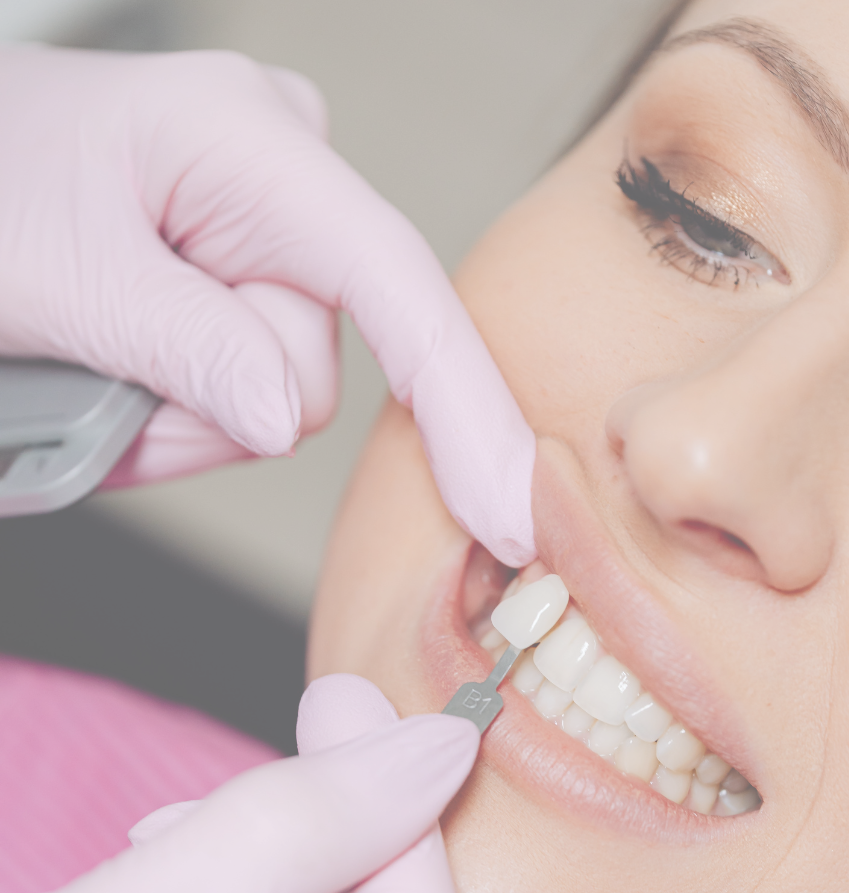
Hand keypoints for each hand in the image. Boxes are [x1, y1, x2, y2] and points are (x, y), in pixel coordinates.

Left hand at [0, 44, 534, 565]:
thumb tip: (287, 415)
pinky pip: (243, 389)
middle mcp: (280, 183)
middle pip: (313, 368)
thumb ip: (186, 344)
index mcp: (251, 144)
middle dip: (209, 406)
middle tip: (98, 372)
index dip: (460, 403)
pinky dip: (174, 411)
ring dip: (178, 416)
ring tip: (87, 363)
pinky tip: (112, 370)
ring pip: (274, 395)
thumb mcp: (60, 273)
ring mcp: (263, 235)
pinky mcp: (241, 284)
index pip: (396, 285)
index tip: (503, 508)